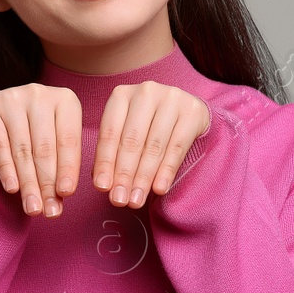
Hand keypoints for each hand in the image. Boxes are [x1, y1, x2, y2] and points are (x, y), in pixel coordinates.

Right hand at [0, 83, 82, 216]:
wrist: (2, 111)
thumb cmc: (38, 131)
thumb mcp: (57, 140)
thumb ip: (61, 165)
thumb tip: (60, 199)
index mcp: (66, 99)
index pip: (68, 141)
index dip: (67, 169)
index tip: (66, 195)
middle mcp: (40, 94)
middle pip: (44, 147)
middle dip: (46, 183)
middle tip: (48, 211)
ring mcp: (13, 98)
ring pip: (22, 149)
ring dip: (28, 183)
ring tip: (32, 208)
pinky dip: (6, 169)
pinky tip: (12, 188)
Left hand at [93, 82, 209, 208]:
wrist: (188, 112)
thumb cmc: (150, 126)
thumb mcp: (128, 132)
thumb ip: (114, 153)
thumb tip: (103, 183)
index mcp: (121, 95)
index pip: (110, 132)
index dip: (105, 162)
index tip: (102, 188)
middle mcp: (145, 92)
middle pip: (132, 139)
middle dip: (124, 174)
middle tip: (119, 200)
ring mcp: (171, 98)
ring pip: (154, 145)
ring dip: (144, 177)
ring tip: (136, 200)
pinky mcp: (192, 111)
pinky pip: (177, 146)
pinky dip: (167, 170)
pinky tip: (159, 189)